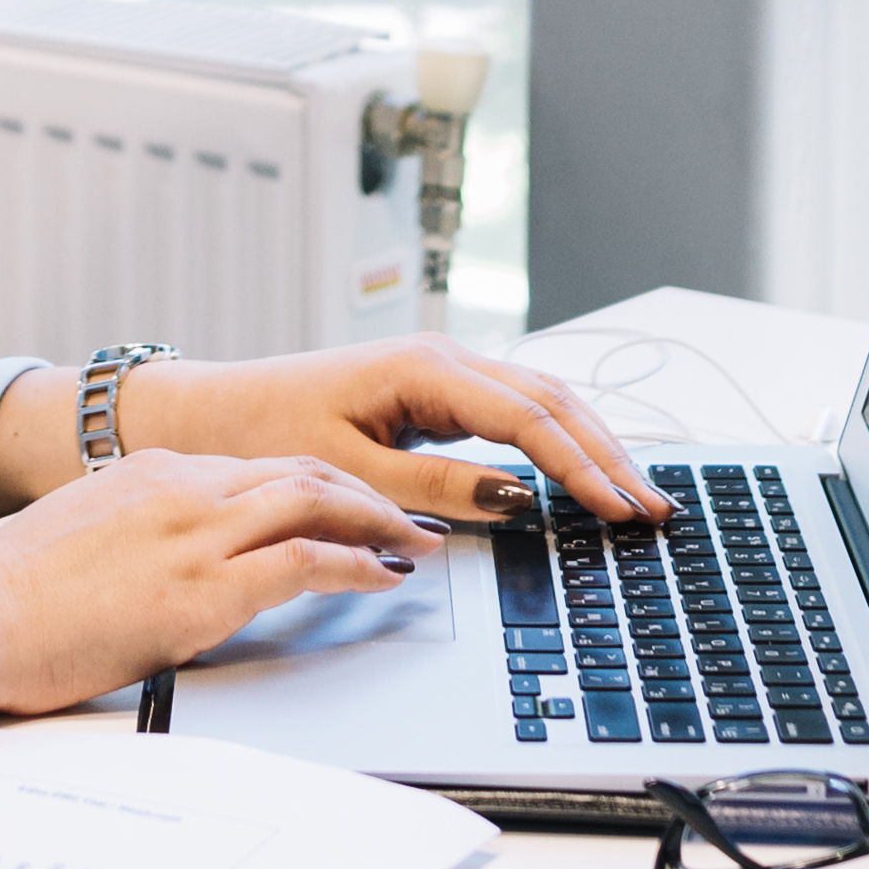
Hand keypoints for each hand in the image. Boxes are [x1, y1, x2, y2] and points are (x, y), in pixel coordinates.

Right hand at [0, 451, 441, 752]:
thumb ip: (128, 542)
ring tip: (415, 543)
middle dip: (362, 492)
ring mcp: (195, 533)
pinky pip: (306, 560)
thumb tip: (151, 571)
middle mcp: (180, 487)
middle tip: (405, 516)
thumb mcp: (76, 545)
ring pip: (317, 501)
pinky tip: (385, 577)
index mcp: (148, 474)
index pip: (255, 467)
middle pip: (300, 470)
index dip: (314, 484)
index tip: (346, 502)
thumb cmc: (3, 599)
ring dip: (377, 521)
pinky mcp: (203, 587)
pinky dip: (358, 563)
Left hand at [115, 333, 669, 526]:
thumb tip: (516, 501)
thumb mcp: (347, 469)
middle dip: (609, 454)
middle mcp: (443, 358)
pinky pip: (516, 412)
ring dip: (592, 446)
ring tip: (639, 495)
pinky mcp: (437, 393)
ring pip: (543, 401)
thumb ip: (433, 488)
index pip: (530, 418)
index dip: (583, 467)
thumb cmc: (264, 432)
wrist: (211, 411)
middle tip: (658, 509)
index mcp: (424, 368)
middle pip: (553, 401)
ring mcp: (443, 371)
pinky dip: (559, 441)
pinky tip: (586, 475)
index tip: (622, 509)